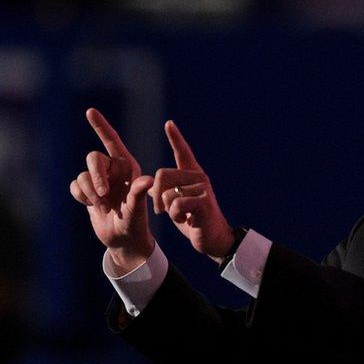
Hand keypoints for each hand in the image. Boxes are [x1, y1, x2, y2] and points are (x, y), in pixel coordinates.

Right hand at [69, 108, 154, 272]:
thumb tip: (146, 180)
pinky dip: (82, 197)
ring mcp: (98, 181)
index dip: (101, 126)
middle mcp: (112, 171)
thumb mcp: (138, 210)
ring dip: (91, 193)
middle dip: (96, 176)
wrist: (124, 241)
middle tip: (103, 195)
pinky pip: (75, 186)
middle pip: (93, 158)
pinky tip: (93, 207)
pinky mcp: (86, 193)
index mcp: (127, 167)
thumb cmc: (136, 224)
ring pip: (82, 175)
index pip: (112, 141)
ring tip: (104, 208)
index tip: (90, 111)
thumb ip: (139, 194)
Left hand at [151, 121, 234, 261]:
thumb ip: (166, 193)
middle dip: (155, 195)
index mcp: (192, 176)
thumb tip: (149, 188)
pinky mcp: (204, 202)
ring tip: (179, 216)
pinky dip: (176, 216)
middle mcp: (199, 178)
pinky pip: (177, 204)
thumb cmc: (193, 222)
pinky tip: (186, 220)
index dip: (176, 138)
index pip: (183, 152)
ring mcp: (203, 188)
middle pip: (162, 175)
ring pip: (168, 193)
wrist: (213, 239)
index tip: (168, 123)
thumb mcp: (176, 205)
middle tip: (160, 209)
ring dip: (168, 210)